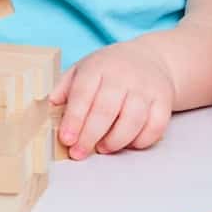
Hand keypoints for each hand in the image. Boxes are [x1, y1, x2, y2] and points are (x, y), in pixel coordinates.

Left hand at [50, 41, 175, 159]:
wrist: (151, 58)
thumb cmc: (108, 69)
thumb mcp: (82, 69)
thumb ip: (64, 87)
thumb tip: (47, 106)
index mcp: (98, 66)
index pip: (83, 94)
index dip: (74, 119)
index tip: (67, 139)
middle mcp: (123, 75)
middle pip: (106, 110)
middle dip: (90, 136)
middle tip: (79, 153)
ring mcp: (146, 87)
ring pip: (132, 120)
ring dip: (115, 141)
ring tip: (103, 148)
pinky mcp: (164, 100)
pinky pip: (155, 126)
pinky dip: (141, 141)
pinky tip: (128, 143)